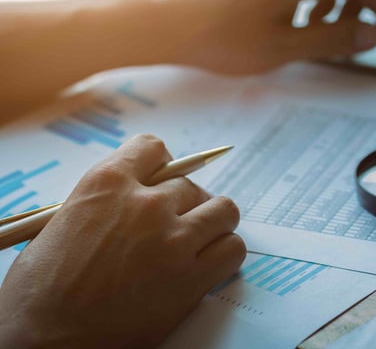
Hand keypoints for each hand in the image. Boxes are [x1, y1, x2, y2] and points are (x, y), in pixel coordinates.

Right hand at [0, 135, 245, 347]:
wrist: (45, 342)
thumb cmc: (40, 291)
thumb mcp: (62, 223)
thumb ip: (105, 202)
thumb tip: (135, 195)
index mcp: (106, 183)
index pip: (153, 148)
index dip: (161, 164)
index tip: (162, 180)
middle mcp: (145, 204)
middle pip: (190, 185)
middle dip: (184, 204)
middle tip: (174, 226)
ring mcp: (173, 240)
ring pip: (223, 210)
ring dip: (214, 223)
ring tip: (201, 239)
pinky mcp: (192, 277)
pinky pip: (233, 249)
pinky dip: (226, 253)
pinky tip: (209, 263)